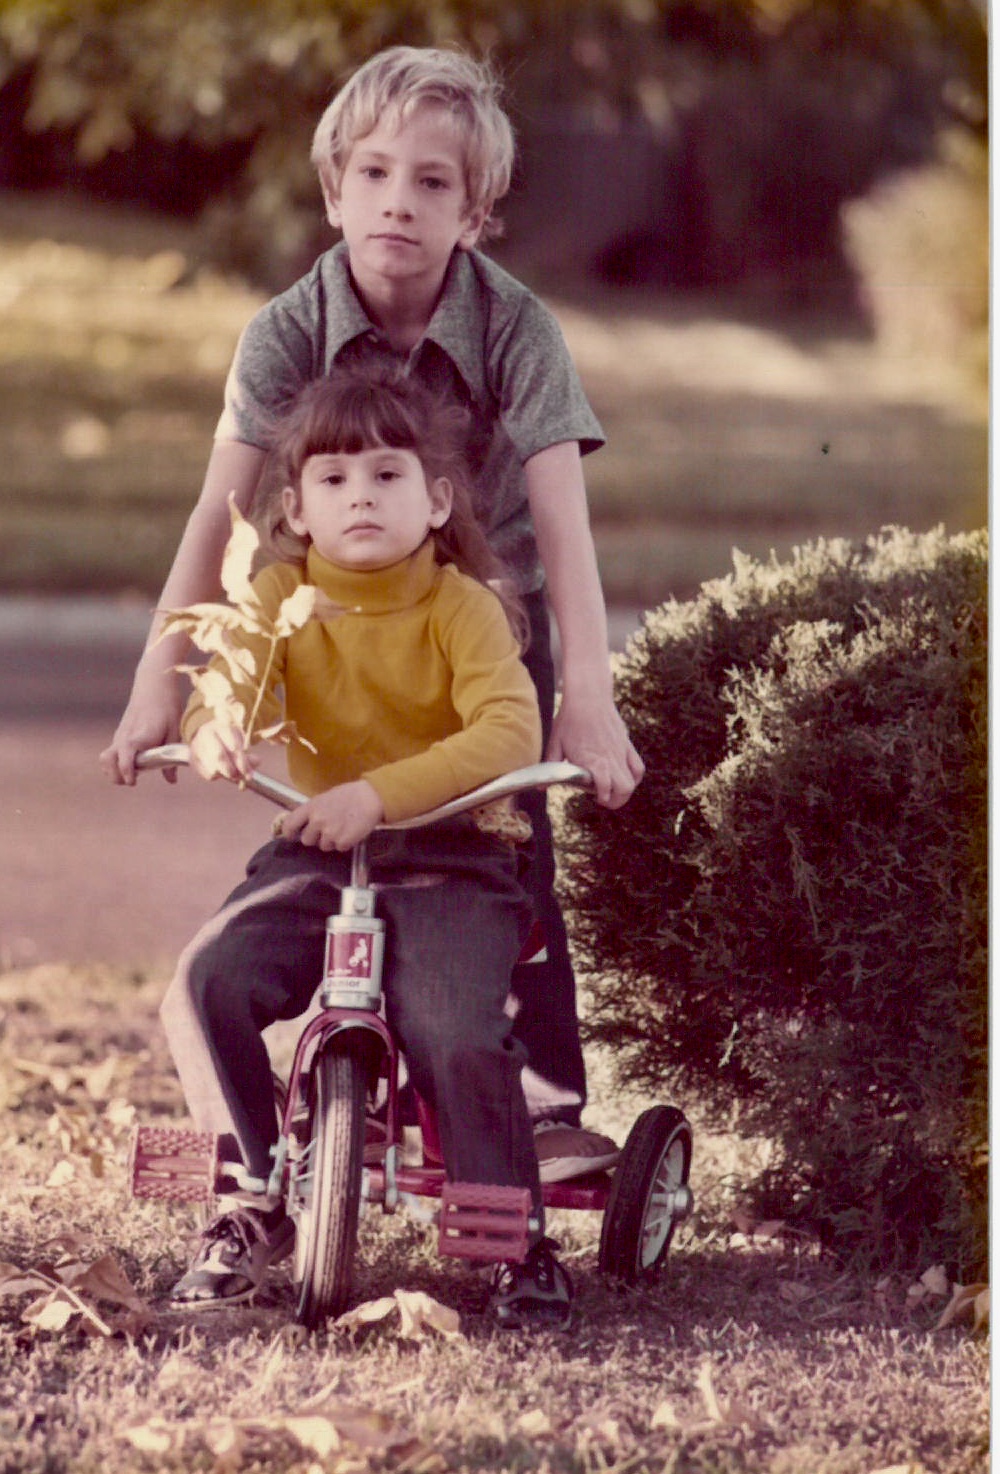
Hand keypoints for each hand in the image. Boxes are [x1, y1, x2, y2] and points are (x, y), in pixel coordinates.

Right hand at [99, 672, 184, 785]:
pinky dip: (115, 763)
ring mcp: (119, 735)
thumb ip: (171, 757)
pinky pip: (111, 753)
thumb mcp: (175, 732)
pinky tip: (134, 763)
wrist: (154, 684)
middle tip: (133, 780)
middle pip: (107, 761)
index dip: (126, 772)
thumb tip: (171, 781)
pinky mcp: (120, 734)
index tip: (133, 781)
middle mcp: (124, 737)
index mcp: (139, 736)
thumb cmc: (167, 707)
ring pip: (105, 758)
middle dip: (116, 776)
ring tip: (132, 774)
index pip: (124, 757)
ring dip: (113, 770)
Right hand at [189, 722, 259, 784]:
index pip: (233, 746)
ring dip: (226, 775)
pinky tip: (221, 770)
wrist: (207, 734)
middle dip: (233, 770)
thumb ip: (249, 754)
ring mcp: (197, 747)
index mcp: (222, 726)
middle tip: (241, 776)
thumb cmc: (228, 739)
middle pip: (219, 756)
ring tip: (232, 772)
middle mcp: (206, 734)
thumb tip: (256, 762)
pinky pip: (207, 774)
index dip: (242, 761)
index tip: (249, 773)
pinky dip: (218, 776)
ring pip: (213, 769)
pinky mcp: (192, 760)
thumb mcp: (241, 741)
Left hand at [275, 781, 384, 851]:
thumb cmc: (349, 795)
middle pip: (306, 840)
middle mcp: (317, 821)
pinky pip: (339, 848)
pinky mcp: (342, 842)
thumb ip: (313, 811)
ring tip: (342, 829)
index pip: (289, 825)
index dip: (290, 833)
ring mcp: (329, 833)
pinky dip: (345, 843)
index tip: (293, 835)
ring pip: (323, 846)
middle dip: (315, 838)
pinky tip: (351, 832)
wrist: (371, 797)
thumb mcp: (325, 798)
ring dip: (331, 841)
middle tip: (327, 830)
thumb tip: (304, 824)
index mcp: (310, 808)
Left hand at [547, 689, 643, 808]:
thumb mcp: (555, 742)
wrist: (588, 696)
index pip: (605, 787)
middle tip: (604, 799)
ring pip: (633, 780)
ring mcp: (620, 752)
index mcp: (591, 760)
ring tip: (614, 790)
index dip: (603, 797)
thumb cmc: (569, 719)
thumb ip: (550, 765)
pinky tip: (624, 777)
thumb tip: (540, 787)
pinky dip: (635, 776)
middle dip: (616, 801)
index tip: (597, 799)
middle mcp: (609, 758)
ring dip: (625, 790)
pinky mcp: (626, 745)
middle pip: (624, 788)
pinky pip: (638, 767)